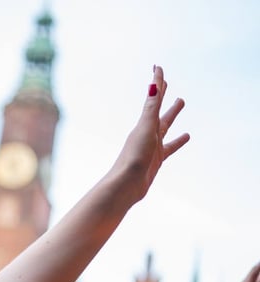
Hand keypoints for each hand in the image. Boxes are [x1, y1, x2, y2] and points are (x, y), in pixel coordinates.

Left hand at [106, 66, 189, 205]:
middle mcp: (147, 132)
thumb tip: (154, 84)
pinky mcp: (157, 159)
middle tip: (169, 82)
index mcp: (144, 123)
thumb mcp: (145, 129)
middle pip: (158, 108)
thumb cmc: (133, 157)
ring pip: (165, 125)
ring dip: (172, 113)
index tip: (158, 66)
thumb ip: (151, 107)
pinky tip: (186, 136)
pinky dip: (178, 140)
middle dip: (163, 94)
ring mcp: (152, 145)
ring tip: (181, 102)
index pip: (153, 98)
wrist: (126, 185)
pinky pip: (171, 146)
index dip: (157, 82)